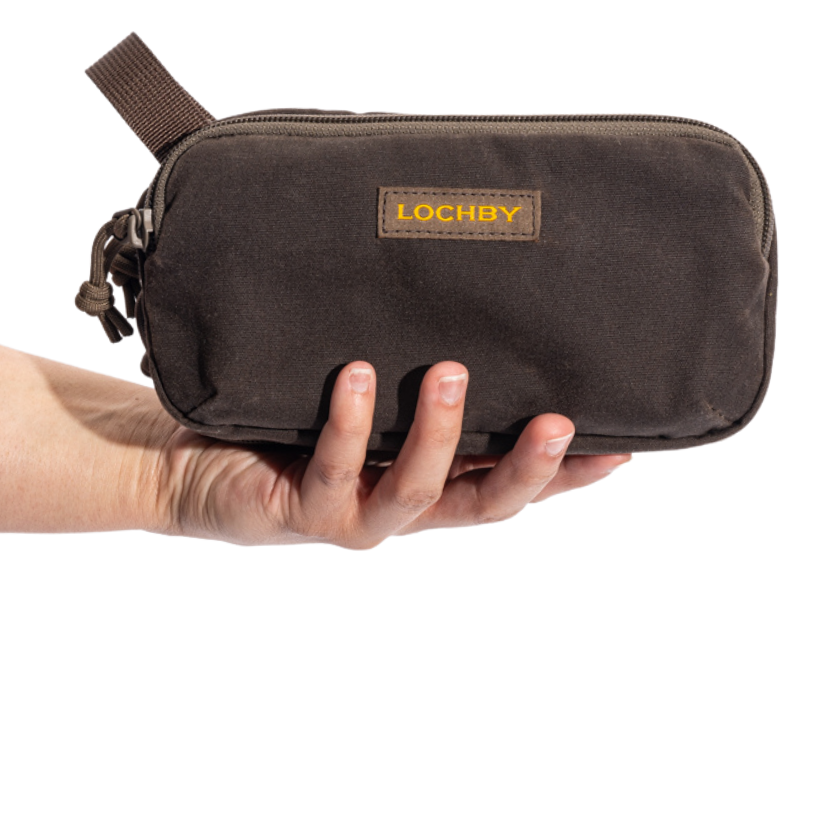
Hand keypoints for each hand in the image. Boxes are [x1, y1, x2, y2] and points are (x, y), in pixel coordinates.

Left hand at [155, 361, 629, 547]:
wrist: (195, 463)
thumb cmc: (289, 423)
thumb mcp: (366, 395)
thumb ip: (410, 373)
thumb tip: (458, 302)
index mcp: (432, 478)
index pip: (512, 481)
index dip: (568, 477)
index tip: (622, 446)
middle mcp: (404, 505)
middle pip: (484, 505)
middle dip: (528, 470)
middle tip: (560, 422)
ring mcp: (357, 515)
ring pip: (414, 490)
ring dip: (438, 433)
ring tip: (449, 372)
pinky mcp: (304, 511)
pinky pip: (333, 468)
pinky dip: (348, 424)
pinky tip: (354, 378)